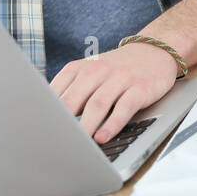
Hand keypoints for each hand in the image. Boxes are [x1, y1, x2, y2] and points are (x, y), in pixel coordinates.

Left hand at [49, 42, 179, 143]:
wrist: (155, 50)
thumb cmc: (117, 69)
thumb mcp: (91, 72)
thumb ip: (72, 91)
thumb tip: (49, 121)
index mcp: (81, 68)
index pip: (57, 91)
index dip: (47, 112)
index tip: (40, 131)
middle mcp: (98, 70)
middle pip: (75, 99)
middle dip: (64, 122)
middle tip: (56, 142)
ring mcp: (120, 78)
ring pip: (98, 104)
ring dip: (86, 126)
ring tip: (79, 145)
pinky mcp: (140, 88)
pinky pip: (124, 108)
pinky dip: (112, 125)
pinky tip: (103, 137)